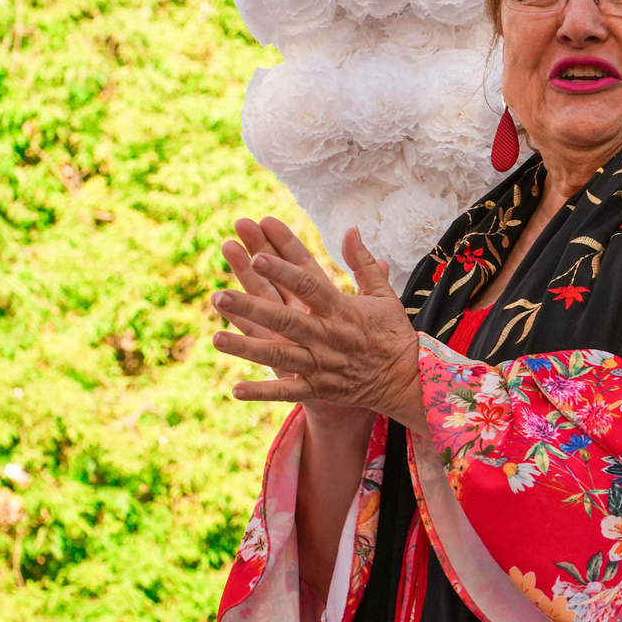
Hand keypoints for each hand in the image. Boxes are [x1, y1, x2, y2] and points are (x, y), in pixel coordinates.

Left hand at [210, 220, 422, 425]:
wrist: (406, 380)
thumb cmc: (392, 332)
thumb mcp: (383, 294)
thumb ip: (362, 262)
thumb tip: (349, 229)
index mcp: (342, 309)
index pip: (309, 285)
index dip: (284, 270)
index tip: (258, 255)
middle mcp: (328, 336)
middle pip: (284, 319)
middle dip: (251, 306)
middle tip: (220, 295)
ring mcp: (321, 364)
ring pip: (280, 354)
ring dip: (246, 347)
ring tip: (215, 338)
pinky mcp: (318, 388)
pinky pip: (288, 392)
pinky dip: (263, 392)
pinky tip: (236, 389)